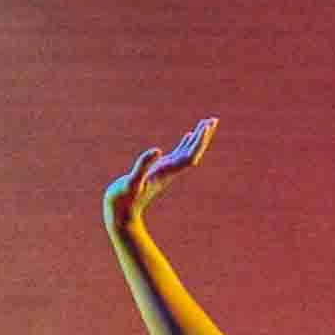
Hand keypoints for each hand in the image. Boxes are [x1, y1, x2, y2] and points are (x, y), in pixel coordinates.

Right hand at [103, 115, 216, 244]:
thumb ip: (143, 166)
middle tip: (213, 120)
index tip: (206, 127)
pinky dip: (185, 144)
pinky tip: (189, 136)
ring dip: (198, 138)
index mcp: (166, 172)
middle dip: (203, 137)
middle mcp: (170, 171)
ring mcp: (166, 170)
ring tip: (206, 123)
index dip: (199, 141)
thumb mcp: (132, 182)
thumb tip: (157, 151)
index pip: (189, 156)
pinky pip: (177, 155)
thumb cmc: (124, 199)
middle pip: (193, 153)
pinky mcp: (160, 170)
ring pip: (187, 152)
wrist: (122, 214)